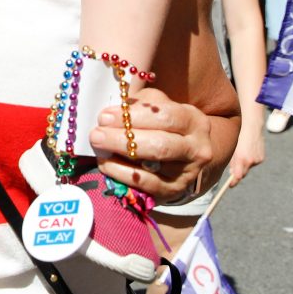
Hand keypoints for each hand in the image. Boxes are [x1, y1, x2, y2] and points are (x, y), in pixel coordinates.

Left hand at [86, 87, 219, 204]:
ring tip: (98, 150)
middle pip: (160, 144)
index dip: (133, 116)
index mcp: (192, 119)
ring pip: (153, 165)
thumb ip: (138, 101)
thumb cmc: (162, 126)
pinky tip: (106, 166)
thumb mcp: (157, 107)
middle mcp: (196, 147)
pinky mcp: (175, 192)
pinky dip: (123, 174)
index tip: (105, 116)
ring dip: (120, 157)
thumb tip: (115, 101)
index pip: (165, 115)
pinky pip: (147, 184)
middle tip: (96, 135)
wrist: (183, 159)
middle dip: (123, 139)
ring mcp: (187, 172)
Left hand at [226, 126, 264, 187]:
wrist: (253, 129)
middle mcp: (250, 161)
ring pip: (248, 168)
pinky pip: (254, 163)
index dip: (233, 182)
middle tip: (233, 171)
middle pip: (243, 173)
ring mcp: (257, 160)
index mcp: (241, 158)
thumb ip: (233, 163)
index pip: (237, 175)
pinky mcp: (262, 158)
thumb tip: (232, 173)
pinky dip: (251, 160)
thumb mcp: (234, 150)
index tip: (230, 186)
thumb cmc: (240, 139)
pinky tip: (250, 152)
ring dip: (245, 165)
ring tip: (243, 154)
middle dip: (238, 173)